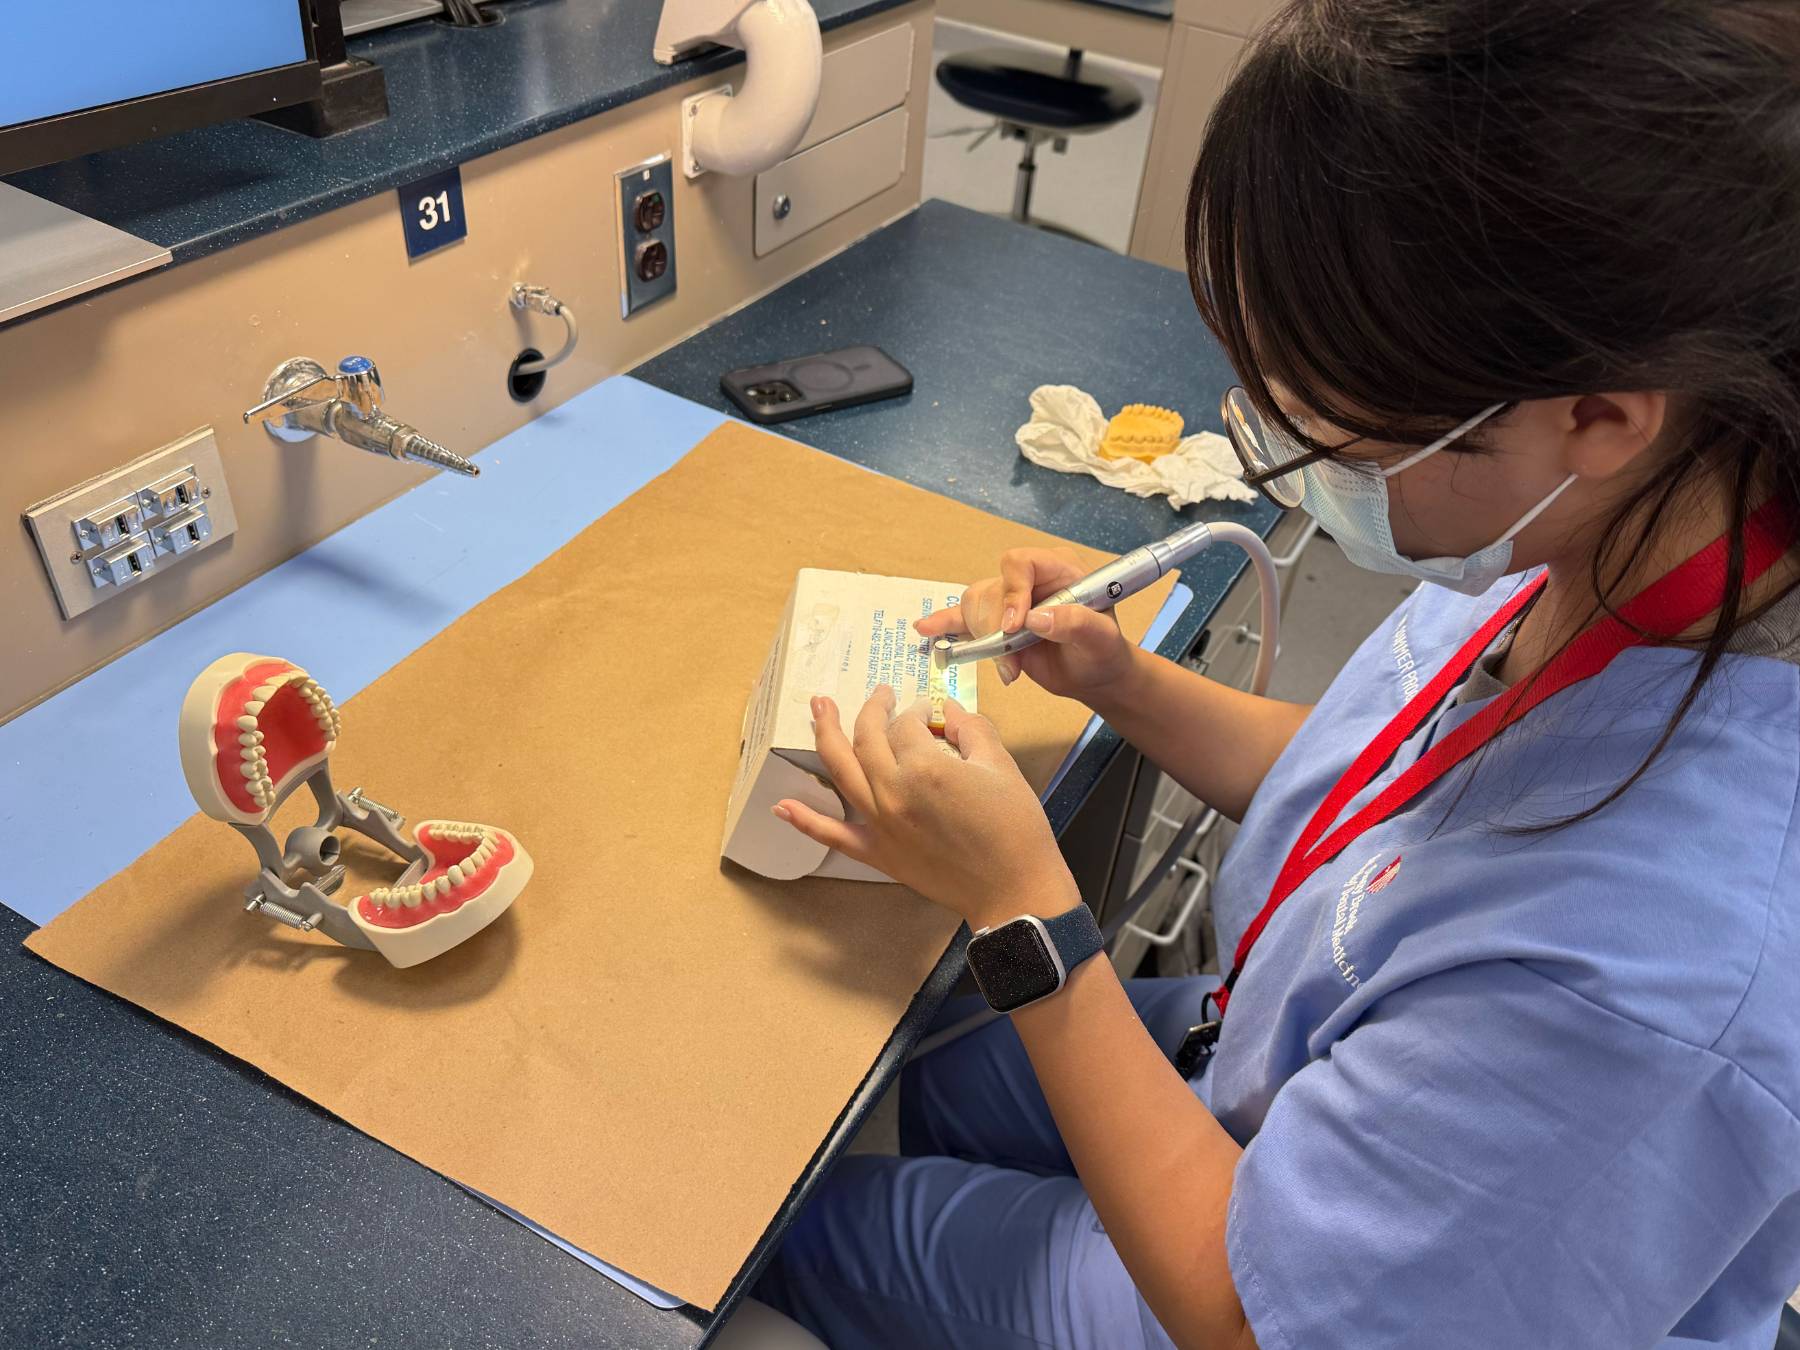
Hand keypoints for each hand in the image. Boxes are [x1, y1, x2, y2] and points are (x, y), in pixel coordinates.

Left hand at [773, 686, 1080, 927]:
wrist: (1014, 889)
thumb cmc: (1016, 828)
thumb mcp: (1001, 767)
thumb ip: (972, 729)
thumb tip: (950, 711)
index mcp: (925, 766)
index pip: (909, 724)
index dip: (918, 710)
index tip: (929, 710)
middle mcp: (893, 790)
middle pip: (869, 738)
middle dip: (871, 709)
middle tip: (878, 694)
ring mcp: (880, 823)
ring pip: (842, 771)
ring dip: (825, 735)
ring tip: (818, 708)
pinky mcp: (878, 853)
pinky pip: (833, 835)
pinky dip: (805, 821)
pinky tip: (781, 805)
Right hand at [914, 547, 1136, 698]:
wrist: (1095, 673)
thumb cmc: (1103, 651)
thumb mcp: (1101, 639)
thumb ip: (1075, 624)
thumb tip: (1035, 619)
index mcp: (1057, 569)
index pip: (1019, 563)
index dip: (1012, 592)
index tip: (1016, 627)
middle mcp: (1029, 579)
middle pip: (991, 590)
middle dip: (995, 627)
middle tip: (1013, 660)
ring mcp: (1010, 600)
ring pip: (975, 605)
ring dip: (983, 639)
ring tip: (1009, 668)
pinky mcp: (996, 624)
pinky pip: (962, 618)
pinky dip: (944, 624)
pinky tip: (926, 630)